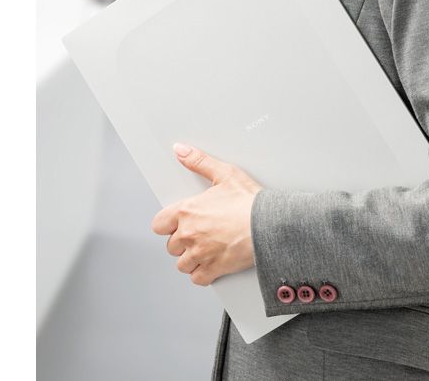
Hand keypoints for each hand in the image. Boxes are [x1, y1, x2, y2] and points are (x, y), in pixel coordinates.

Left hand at [151, 143, 261, 285]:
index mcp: (187, 211)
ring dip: (191, 258)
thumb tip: (180, 150)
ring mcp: (200, 254)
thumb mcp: (224, 174)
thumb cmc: (249, 202)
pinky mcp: (213, 269)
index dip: (168, 224)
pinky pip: (197, 278)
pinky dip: (203, 273)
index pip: (159, 224)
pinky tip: (212, 263)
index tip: (179, 223)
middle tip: (198, 234)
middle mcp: (189, 235)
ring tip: (205, 249)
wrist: (270, 225)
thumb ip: (199, 161)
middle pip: (171, 246)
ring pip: (182, 264)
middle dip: (182, 242)